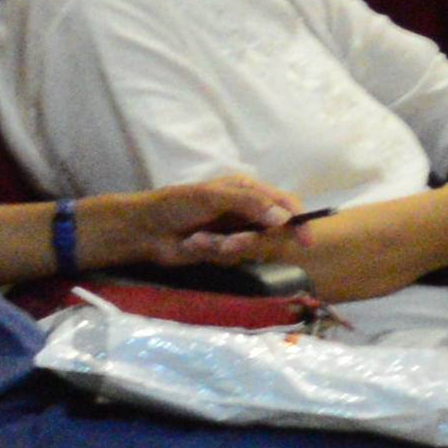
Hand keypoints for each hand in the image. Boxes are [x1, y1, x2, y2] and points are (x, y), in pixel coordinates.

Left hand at [91, 174, 306, 270]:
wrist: (143, 229)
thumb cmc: (175, 204)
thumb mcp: (213, 197)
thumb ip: (249, 204)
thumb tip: (284, 219)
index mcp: (248, 190)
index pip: (285, 204)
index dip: (299, 221)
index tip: (304, 240)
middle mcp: (247, 211)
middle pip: (274, 232)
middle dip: (251, 241)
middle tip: (230, 243)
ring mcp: (236, 231)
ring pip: (252, 248)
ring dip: (225, 246)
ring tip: (199, 240)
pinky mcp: (223, 251)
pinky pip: (232, 258)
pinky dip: (212, 252)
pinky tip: (192, 245)